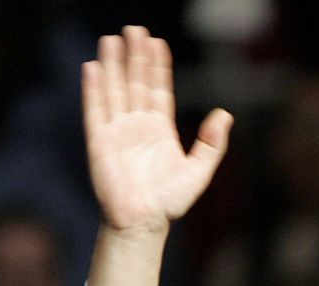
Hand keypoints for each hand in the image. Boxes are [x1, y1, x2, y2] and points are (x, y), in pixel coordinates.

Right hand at [84, 26, 231, 235]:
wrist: (144, 223)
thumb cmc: (170, 202)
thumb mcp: (199, 171)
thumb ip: (212, 143)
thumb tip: (224, 114)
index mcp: (160, 130)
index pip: (158, 89)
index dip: (157, 66)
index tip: (157, 42)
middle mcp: (137, 126)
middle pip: (135, 83)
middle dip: (135, 57)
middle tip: (135, 29)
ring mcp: (117, 131)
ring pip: (114, 90)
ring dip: (113, 65)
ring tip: (112, 39)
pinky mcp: (100, 142)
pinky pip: (96, 110)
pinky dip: (94, 90)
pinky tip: (94, 67)